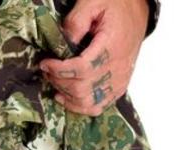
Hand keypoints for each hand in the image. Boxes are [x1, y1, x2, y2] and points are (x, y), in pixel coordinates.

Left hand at [40, 0, 148, 116]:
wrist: (137, 12)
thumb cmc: (117, 5)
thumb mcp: (94, 2)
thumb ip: (76, 21)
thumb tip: (63, 45)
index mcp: (113, 44)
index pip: (82, 68)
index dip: (59, 70)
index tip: (46, 63)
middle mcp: (118, 66)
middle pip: (82, 88)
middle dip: (59, 82)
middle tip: (48, 71)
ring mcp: (120, 80)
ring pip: (88, 103)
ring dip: (67, 96)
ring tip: (55, 83)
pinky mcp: (119, 87)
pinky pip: (98, 107)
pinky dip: (80, 106)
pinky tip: (67, 97)